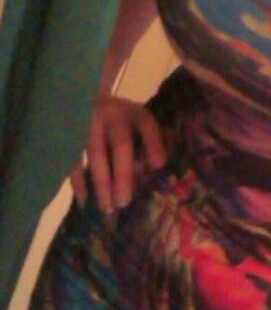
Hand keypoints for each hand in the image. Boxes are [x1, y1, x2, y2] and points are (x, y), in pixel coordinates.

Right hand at [70, 95, 166, 213]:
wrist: (86, 100)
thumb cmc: (121, 119)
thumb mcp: (137, 122)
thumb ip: (148, 142)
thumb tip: (156, 168)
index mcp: (133, 113)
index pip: (146, 126)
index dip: (153, 144)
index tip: (159, 165)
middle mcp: (112, 116)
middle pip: (120, 145)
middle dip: (122, 174)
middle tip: (124, 201)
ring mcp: (90, 124)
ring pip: (96, 155)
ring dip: (101, 183)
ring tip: (107, 208)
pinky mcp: (72, 135)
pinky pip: (74, 160)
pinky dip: (79, 182)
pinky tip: (86, 201)